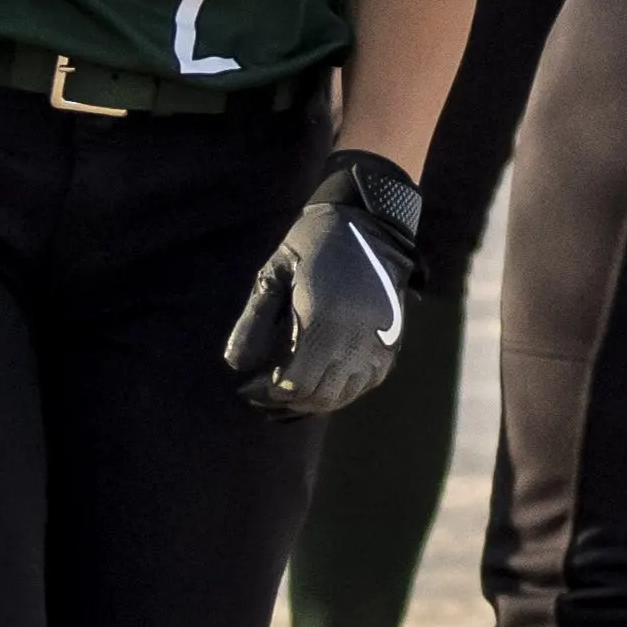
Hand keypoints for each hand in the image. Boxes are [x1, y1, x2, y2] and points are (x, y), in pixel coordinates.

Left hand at [221, 150, 424, 415]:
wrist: (369, 225)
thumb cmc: (313, 245)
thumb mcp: (274, 275)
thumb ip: (253, 322)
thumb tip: (235, 366)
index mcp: (321, 321)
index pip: (292, 383)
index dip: (266, 393)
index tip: (246, 388)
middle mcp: (354, 340)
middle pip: (316, 396)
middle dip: (285, 401)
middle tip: (261, 394)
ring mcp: (377, 346)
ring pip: (342, 396)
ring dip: (312, 401)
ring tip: (287, 392)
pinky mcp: (390, 346)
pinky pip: (364, 385)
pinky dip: (340, 392)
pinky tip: (319, 381)